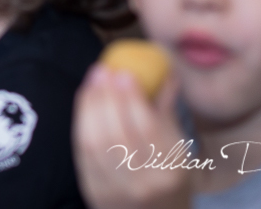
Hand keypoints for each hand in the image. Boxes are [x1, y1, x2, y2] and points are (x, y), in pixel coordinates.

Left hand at [74, 65, 189, 208]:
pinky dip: (81, 121)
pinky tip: (85, 100)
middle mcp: (143, 182)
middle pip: (118, 132)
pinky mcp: (94, 190)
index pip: (147, 128)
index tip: (125, 72)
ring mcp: (115, 189)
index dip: (132, 98)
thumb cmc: (169, 179)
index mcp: (170, 170)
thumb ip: (167, 112)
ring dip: (91, 104)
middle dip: (108, 96)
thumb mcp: (178, 151)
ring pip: (96, 141)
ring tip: (93, 79)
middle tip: (104, 70)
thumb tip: (164, 71)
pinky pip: (83, 151)